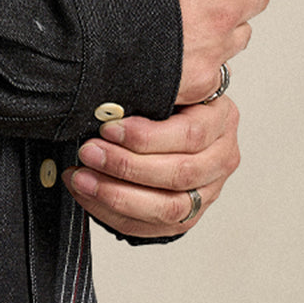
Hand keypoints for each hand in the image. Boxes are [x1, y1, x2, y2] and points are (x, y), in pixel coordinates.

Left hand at [63, 96, 240, 236]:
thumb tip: (107, 75)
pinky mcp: (188, 215)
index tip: (108, 128)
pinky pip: (153, 226)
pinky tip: (87, 194)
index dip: (147, 136)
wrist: (172, 130)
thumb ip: (147, 85)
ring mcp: (208, 190)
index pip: (190, 133)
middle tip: (88, 152)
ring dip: (118, 194)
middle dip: (127, 165)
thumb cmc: (162, 103)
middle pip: (180, 172)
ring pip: (169, 206)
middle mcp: (221, 157)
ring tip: (81, 177)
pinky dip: (114, 214)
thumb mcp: (162, 85)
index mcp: (220, 119)